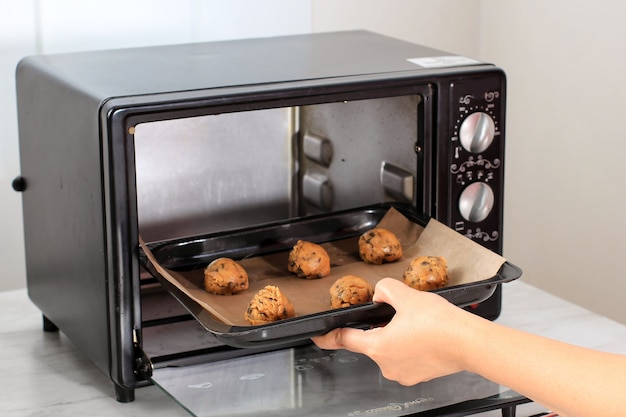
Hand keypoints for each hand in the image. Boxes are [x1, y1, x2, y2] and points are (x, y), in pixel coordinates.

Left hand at [312, 277, 466, 384]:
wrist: (469, 342)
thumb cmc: (440, 324)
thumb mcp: (405, 295)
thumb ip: (385, 290)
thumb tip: (380, 294)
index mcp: (377, 346)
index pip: (345, 339)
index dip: (329, 336)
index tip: (319, 336)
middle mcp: (387, 365)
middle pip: (373, 340)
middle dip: (382, 326)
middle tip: (401, 313)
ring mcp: (404, 373)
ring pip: (391, 348)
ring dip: (398, 335)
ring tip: (418, 323)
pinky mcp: (420, 375)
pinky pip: (407, 356)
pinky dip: (412, 344)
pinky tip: (425, 333)